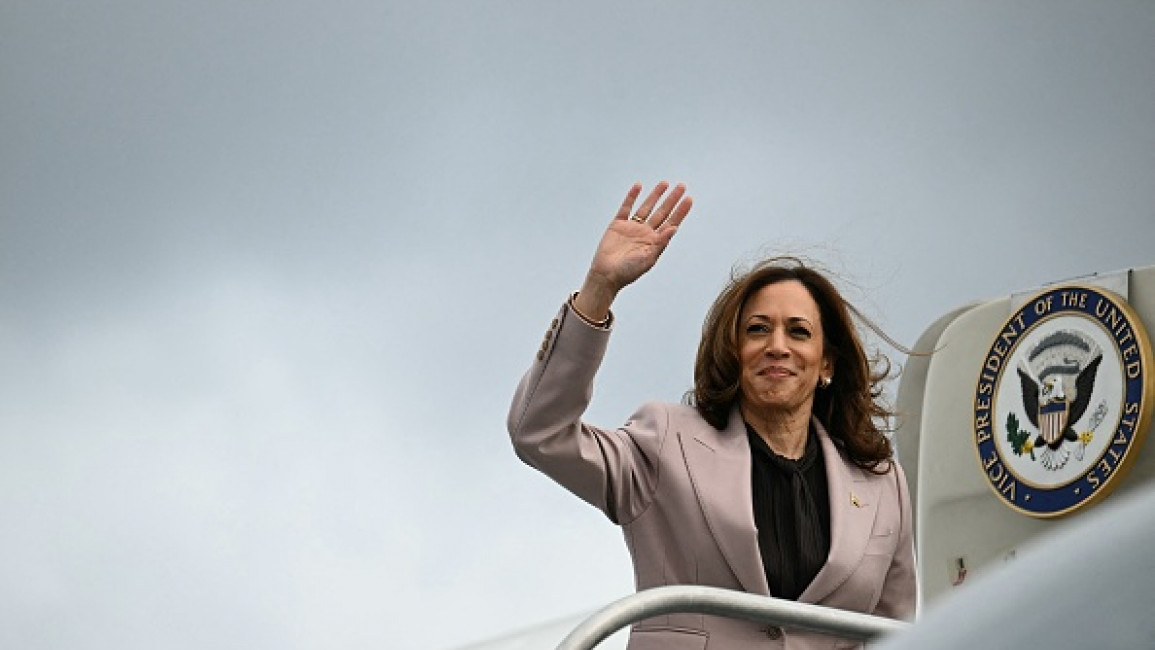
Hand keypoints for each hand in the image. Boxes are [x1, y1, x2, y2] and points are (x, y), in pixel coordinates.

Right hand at [574, 181, 692, 320]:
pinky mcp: (618, 225)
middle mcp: (645, 233)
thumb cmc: (627, 272)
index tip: (689, 199)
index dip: (680, 211)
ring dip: (655, 195)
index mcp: (655, 242)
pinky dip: (631, 197)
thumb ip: (661, 243)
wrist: (606, 274)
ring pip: (646, 207)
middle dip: (672, 199)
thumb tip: (674, 229)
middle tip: (682, 186)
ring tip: (665, 183)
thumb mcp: (648, 259)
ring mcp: (632, 227)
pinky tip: (638, 187)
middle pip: (662, 212)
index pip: (671, 222)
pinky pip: (626, 208)